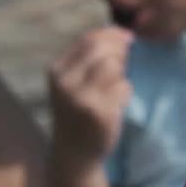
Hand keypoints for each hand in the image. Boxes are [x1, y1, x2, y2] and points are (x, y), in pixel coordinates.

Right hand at [48, 27, 132, 166]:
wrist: (74, 152)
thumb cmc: (78, 111)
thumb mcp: (72, 82)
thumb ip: (90, 58)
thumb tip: (123, 34)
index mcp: (57, 70)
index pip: (88, 39)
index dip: (112, 34)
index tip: (128, 37)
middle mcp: (66, 82)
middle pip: (103, 50)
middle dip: (120, 50)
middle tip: (125, 61)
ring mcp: (83, 98)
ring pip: (114, 67)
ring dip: (122, 73)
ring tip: (116, 86)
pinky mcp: (101, 112)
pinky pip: (124, 87)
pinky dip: (126, 91)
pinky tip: (116, 103)